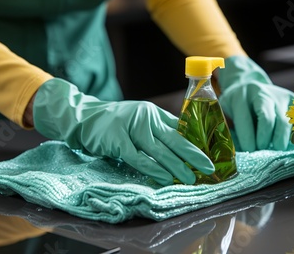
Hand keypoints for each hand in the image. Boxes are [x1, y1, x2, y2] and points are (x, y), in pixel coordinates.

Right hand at [33, 78, 214, 185]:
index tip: (209, 155)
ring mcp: (132, 128)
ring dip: (177, 166)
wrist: (84, 116)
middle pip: (175, 139)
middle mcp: (147, 118)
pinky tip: (165, 178)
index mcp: (154, 114)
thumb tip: (183, 147)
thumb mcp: (140, 120)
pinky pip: (138, 157)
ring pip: (159, 150)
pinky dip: (153, 169)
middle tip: (209, 168)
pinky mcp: (117, 140)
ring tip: (191, 178)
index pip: (181, 128)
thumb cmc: (115, 123)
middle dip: (193, 155)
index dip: (195, 142)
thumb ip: (159, 130)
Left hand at [218, 56, 293, 150]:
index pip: (245, 120)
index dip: (247, 139)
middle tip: (261, 152)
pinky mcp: (293, 100)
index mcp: (240, 96)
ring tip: (274, 150)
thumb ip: (230, 129)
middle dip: (264, 141)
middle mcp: (261, 93)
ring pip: (285, 122)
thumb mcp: (225, 111)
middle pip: (267, 120)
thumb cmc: (235, 105)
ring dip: (280, 141)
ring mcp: (279, 96)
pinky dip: (293, 135)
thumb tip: (239, 154)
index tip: (249, 151)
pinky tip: (287, 144)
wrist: (248, 85)